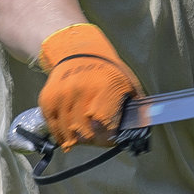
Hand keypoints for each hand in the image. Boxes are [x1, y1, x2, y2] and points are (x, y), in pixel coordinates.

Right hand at [37, 23, 142, 148]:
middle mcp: (80, 91)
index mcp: (103, 87)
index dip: (108, 138)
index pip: (104, 124)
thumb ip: (136, 106)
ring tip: (84, 138)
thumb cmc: (107, 71)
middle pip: (85, 131)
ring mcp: (62, 95)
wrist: (79, 53)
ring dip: (76, 140)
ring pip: (68, 132)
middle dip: (93, 140)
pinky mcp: (48, 99)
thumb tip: (145, 126)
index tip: (111, 140)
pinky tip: (68, 137)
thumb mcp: (127, 83)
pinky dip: (60, 135)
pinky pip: (53, 126)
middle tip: (98, 139)